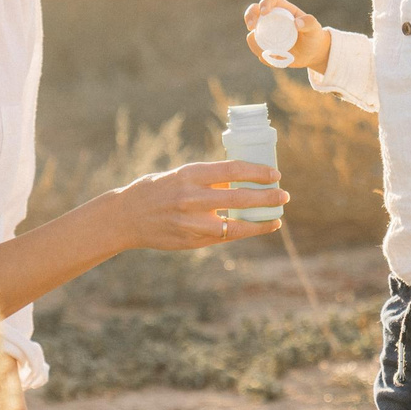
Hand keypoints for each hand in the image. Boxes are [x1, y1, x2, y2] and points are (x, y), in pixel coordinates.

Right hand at [112, 160, 286, 248]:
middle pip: (239, 196)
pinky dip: (246, 231)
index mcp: (190, 174)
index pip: (232, 170)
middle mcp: (192, 197)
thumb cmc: (156, 190)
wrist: (126, 216)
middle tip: (284, 195)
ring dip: (261, 219)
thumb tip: (242, 181)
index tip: (275, 173)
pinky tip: (260, 227)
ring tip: (277, 216)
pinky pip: (226, 236)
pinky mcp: (191, 240)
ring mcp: (192, 221)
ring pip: (236, 221)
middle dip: (267, 196)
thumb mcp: (180, 176)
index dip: (257, 172)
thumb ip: (207, 180)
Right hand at [244, 0, 330, 71]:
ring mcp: (266, 34)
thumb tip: (296, 23)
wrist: (313, 53)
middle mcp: (271, 20)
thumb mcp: (315, 28)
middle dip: (249, 16)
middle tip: (251, 27)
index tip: (264, 12)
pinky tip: (270, 57)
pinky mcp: (265, 47)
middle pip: (254, 12)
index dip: (264, 4)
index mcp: (282, 10)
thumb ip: (309, 22)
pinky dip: (261, 53)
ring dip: (252, 39)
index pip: (270, 1)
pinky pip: (258, 49)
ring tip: (262, 47)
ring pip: (252, 32)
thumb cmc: (314, 36)